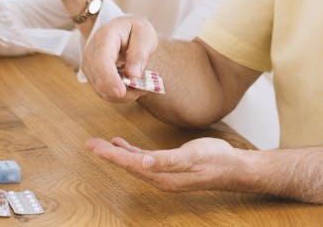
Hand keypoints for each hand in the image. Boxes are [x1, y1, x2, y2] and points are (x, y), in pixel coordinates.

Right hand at [82, 16, 157, 101]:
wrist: (123, 28)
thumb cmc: (134, 29)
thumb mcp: (144, 35)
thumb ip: (139, 53)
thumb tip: (133, 74)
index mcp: (105, 36)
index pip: (101, 60)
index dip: (109, 78)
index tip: (121, 92)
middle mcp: (91, 50)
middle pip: (98, 78)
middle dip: (119, 91)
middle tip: (142, 90)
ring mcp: (89, 63)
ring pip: (100, 88)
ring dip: (120, 95)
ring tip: (139, 88)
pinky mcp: (91, 73)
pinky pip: (102, 90)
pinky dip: (116, 94)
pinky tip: (130, 89)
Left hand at [85, 136, 238, 191]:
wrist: (232, 166)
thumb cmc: (214, 160)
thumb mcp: (191, 157)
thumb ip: (167, 160)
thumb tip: (144, 162)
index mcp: (162, 176)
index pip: (130, 164)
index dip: (111, 155)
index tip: (94, 147)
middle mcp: (160, 177)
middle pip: (127, 164)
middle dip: (108, 154)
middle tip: (90, 144)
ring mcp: (164, 173)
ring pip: (134, 162)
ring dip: (117, 153)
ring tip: (101, 144)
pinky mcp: (169, 166)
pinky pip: (144, 160)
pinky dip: (131, 152)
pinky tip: (124, 145)